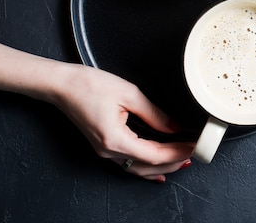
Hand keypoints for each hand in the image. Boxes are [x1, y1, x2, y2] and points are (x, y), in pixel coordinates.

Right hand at [56, 64, 193, 181]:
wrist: (62, 85)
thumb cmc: (89, 85)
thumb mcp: (129, 94)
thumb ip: (154, 114)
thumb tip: (174, 126)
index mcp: (115, 140)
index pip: (154, 155)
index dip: (177, 152)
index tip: (193, 147)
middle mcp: (108, 151)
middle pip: (148, 166)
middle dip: (173, 161)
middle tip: (193, 154)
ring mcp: (104, 151)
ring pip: (138, 168)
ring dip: (161, 167)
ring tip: (182, 161)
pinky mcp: (103, 145)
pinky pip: (127, 163)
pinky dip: (146, 167)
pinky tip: (158, 170)